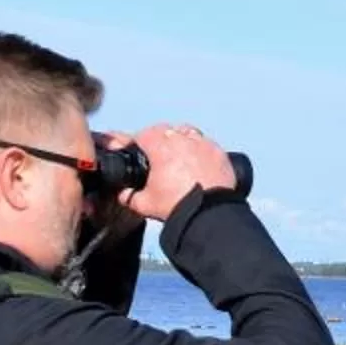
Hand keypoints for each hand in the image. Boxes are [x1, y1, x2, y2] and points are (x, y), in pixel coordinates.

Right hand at [124, 122, 238, 222]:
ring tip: (179, 155)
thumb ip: (129, 196)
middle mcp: (183, 140)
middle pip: (166, 130)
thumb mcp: (145, 203)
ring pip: (188, 132)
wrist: (209, 214)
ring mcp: (204, 144)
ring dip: (181, 140)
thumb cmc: (178, 205)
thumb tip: (124, 195)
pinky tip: (199, 163)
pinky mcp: (220, 154)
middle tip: (158, 153)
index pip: (143, 134)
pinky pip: (207, 144)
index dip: (138, 142)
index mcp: (161, 147)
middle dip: (159, 138)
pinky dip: (201, 150)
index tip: (139, 149)